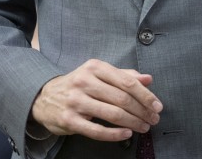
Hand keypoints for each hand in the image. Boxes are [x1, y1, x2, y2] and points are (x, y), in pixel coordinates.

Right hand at [30, 59, 162, 141]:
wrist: (44, 97)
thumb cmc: (78, 85)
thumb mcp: (98, 74)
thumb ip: (123, 75)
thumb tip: (148, 78)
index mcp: (94, 67)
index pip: (126, 81)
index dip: (145, 95)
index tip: (157, 105)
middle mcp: (84, 81)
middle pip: (122, 98)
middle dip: (142, 111)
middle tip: (154, 119)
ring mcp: (75, 101)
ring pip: (112, 114)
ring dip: (133, 122)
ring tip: (144, 127)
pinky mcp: (69, 120)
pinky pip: (97, 130)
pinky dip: (115, 134)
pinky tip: (127, 134)